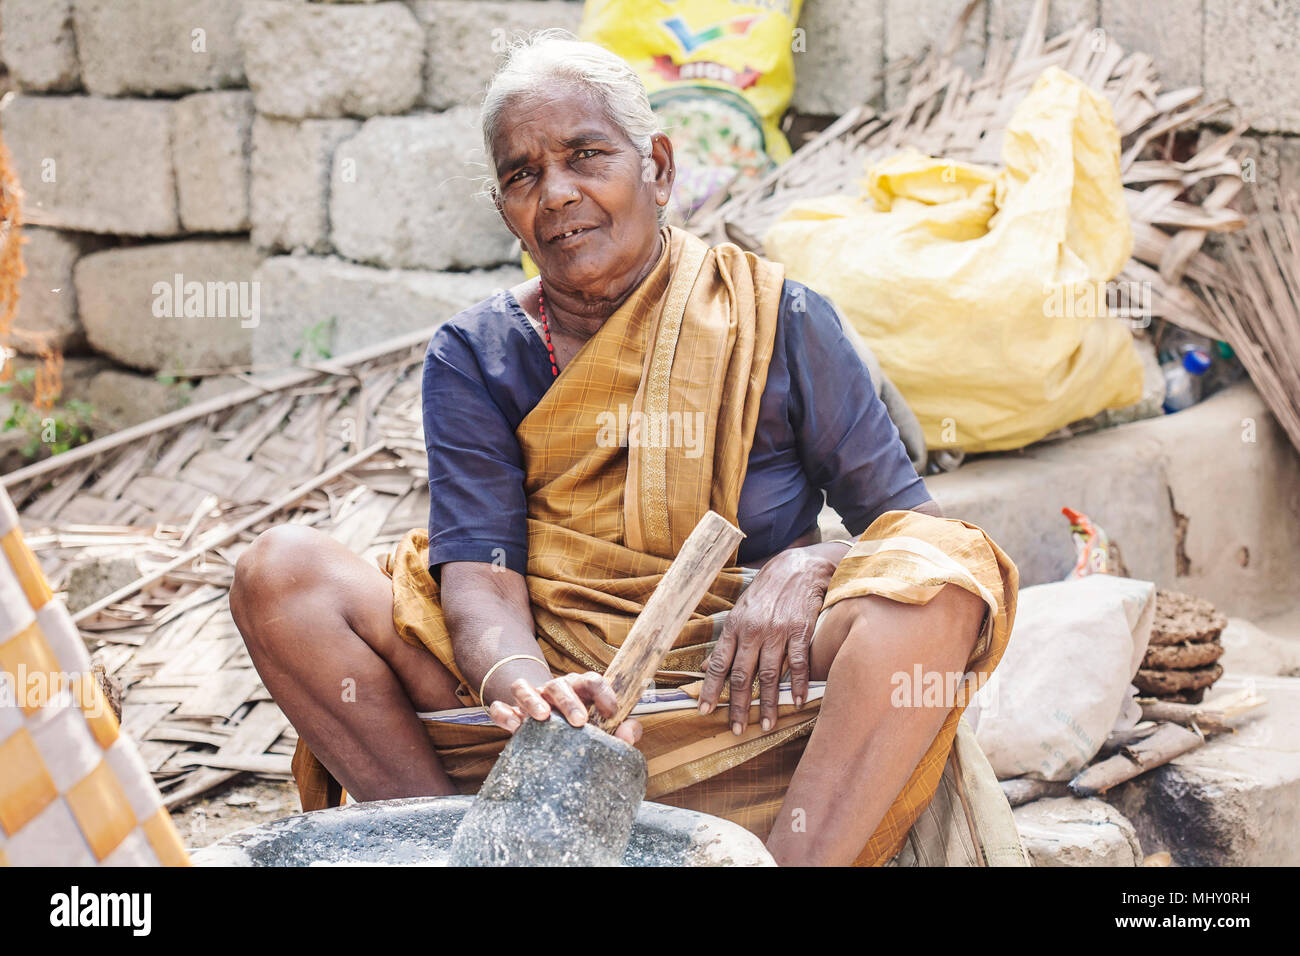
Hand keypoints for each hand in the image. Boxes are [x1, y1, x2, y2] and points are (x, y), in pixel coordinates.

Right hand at [486, 671, 643, 745]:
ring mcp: (531, 698)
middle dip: (570, 701)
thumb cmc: (581, 725)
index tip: (611, 713)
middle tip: (580, 721)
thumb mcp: (603, 726)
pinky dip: (505, 714)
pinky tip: (516, 727)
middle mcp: (555, 689)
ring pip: (525, 688)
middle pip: (561, 684)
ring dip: (533, 699)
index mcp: (580, 689)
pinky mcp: (510, 711)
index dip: (604, 693)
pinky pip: (501, 707)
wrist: (546, 724)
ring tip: (543, 717)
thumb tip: (629, 733)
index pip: (592, 680)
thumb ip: (621, 729)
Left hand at [699, 543, 845, 733]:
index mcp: (735, 626)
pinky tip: (797, 701)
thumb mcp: (742, 610)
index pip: (719, 664)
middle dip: (739, 705)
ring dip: (769, 703)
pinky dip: (799, 684)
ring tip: (767, 724)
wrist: (799, 566)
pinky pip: (799, 662)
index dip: (711, 689)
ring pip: (771, 674)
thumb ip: (729, 639)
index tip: (705, 711)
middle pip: (744, 675)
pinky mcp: (801, 630)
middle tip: (737, 729)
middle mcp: (754, 631)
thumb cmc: (767, 591)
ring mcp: (778, 631)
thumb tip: (708, 665)